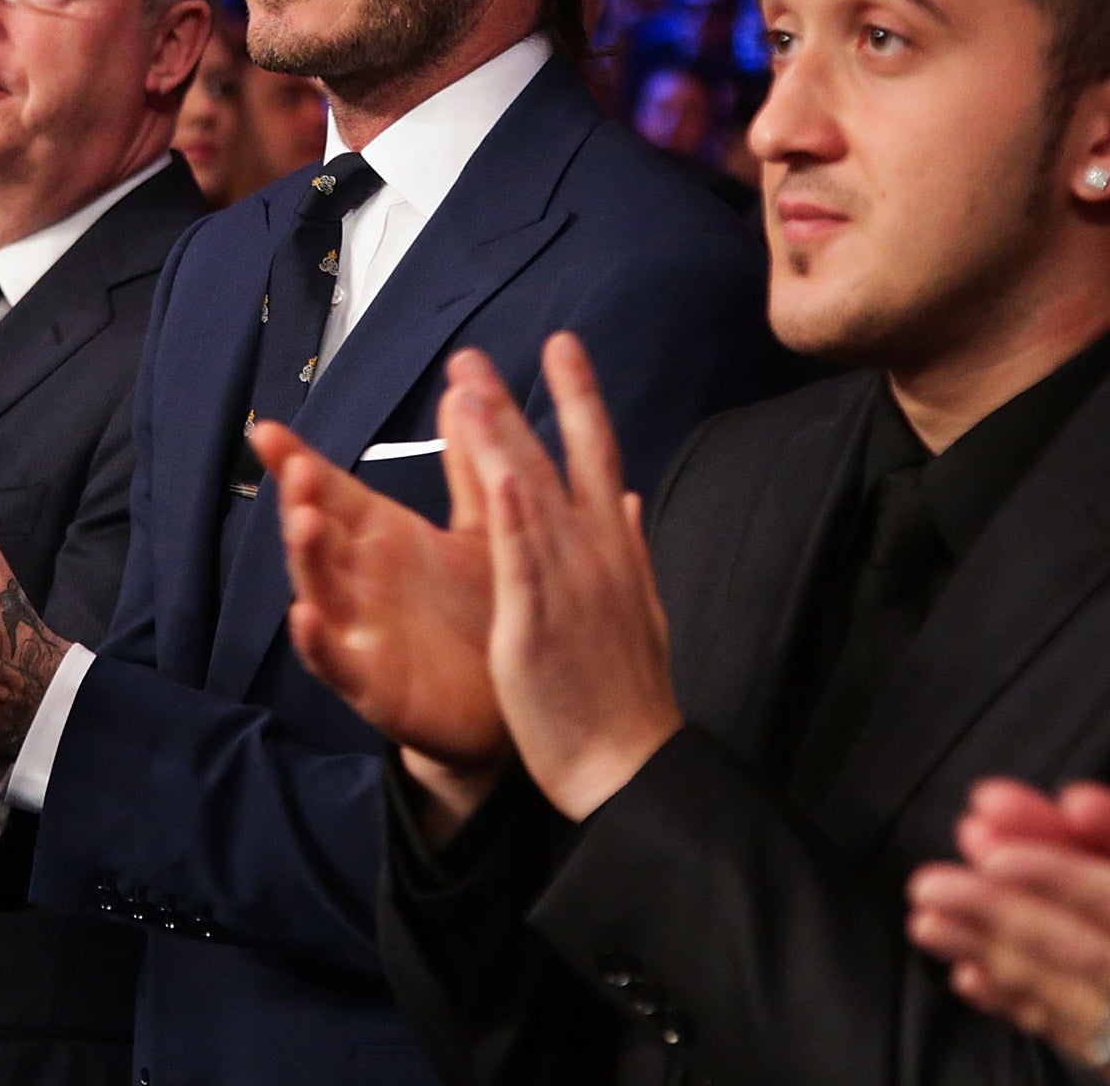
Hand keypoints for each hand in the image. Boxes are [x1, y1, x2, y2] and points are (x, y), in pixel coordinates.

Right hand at [257, 369, 507, 834]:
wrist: (510, 705)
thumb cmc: (486, 609)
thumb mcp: (479, 528)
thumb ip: (469, 464)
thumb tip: (465, 386)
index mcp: (384, 538)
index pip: (333, 490)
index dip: (297, 461)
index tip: (265, 429)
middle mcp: (361, 579)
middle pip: (319, 532)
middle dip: (303, 500)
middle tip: (300, 468)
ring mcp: (360, 629)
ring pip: (319, 587)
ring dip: (306, 557)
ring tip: (302, 522)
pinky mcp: (370, 681)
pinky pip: (334, 659)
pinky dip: (316, 640)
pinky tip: (306, 616)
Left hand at [450, 334, 681, 822]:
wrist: (631, 763)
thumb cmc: (626, 692)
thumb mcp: (638, 605)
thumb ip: (629, 546)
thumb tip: (627, 496)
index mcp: (612, 547)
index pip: (595, 453)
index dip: (578, 397)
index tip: (562, 345)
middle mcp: (593, 552)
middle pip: (553, 461)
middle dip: (512, 403)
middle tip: (473, 354)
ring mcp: (567, 583)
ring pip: (530, 496)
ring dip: (500, 439)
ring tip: (470, 386)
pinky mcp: (540, 622)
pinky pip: (524, 562)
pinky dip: (515, 518)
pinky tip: (501, 476)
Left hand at [906, 738, 1109, 1085]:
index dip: (1064, 876)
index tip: (992, 848)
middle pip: (1090, 952)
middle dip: (1002, 915)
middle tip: (928, 881)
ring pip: (1074, 1000)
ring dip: (993, 956)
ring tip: (926, 918)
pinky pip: (1083, 1044)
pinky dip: (1022, 1010)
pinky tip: (968, 977)